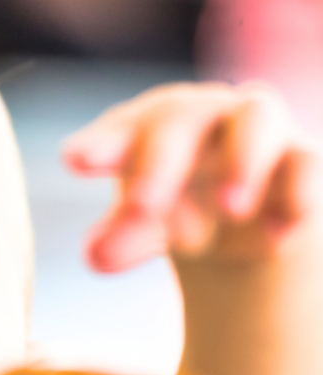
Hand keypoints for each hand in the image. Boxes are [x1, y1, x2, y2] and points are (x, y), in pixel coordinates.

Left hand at [63, 82, 320, 271]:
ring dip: (244, 160)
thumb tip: (95, 256)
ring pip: (257, 117)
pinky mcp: (305, 163)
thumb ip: (121, 240)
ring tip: (230, 208)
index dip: (104, 142)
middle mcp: (206, 117)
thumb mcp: (147, 230)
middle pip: (182, 118)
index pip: (125, 126)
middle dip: (161, 160)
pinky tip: (278, 239)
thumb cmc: (180, 213)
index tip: (75, 163)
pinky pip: (309, 166)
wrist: (251, 227)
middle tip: (140, 206)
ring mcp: (261, 133)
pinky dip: (297, 197)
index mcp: (153, 127)